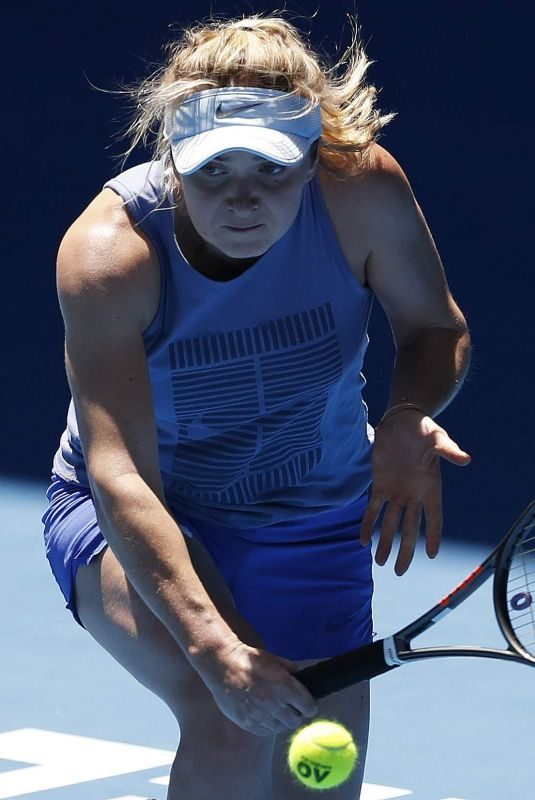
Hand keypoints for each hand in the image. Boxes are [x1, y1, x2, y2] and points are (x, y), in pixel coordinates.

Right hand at [201, 641, 318, 735]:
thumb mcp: (274, 660)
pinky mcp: (247, 723)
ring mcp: (259, 715)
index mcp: (284, 686)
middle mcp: (273, 703)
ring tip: (274, 710)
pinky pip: (265, 731)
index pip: (309, 707)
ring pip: (280, 727)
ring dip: (280, 720)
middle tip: (291, 708)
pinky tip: (262, 714)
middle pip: (295, 720)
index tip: (306, 703)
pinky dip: (267, 725)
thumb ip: (291, 672)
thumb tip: (303, 682)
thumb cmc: (250, 659)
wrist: (223, 664)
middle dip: (296, 714)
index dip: (309, 705)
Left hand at [360, 409, 470, 574]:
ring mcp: (395, 491)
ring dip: (385, 542)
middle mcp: (413, 494)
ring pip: (390, 523)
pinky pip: (372, 509)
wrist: (402, 419)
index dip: (433, 536)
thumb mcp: (438, 439)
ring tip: (380, 562)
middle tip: (399, 572)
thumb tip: (465, 459)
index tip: (431, 555)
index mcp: (430, 487)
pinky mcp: (379, 484)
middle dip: (404, 550)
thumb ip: (449, 451)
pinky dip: (367, 524)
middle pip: (409, 528)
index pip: (434, 518)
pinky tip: (362, 541)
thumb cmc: (424, 429)